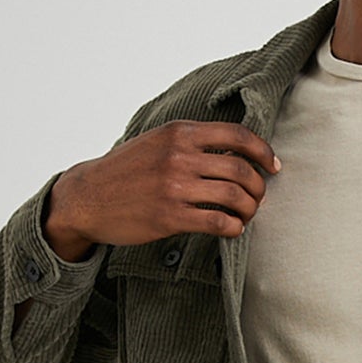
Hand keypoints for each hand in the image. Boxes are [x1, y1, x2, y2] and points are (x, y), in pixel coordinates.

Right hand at [46, 120, 281, 254]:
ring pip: (234, 197)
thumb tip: (233, 152)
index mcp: (179, 132)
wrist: (88, 197)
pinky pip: (217, 223)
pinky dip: (233, 228)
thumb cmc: (126, 170)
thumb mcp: (157, 141)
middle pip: (241, 170)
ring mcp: (174, 187)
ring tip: (246, 215)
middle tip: (258, 198)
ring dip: (249, 210)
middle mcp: (179, 156)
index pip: (237, 136)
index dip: (263, 152)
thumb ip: (191, 142)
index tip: (272, 166)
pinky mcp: (170, 217)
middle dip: (259, 187)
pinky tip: (232, 230)